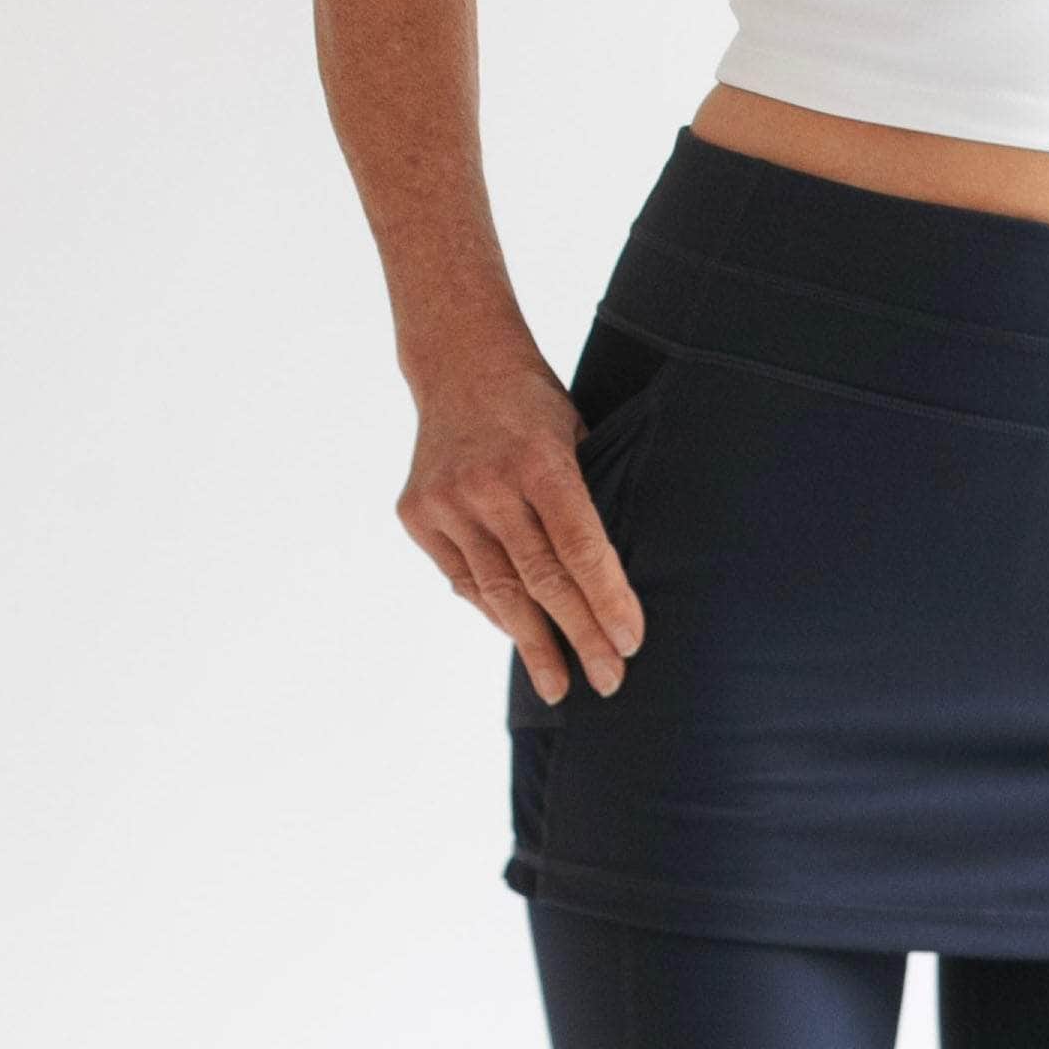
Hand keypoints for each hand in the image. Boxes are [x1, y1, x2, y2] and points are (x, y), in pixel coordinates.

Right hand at [400, 357, 647, 704]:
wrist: (460, 364)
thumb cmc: (536, 409)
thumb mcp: (577, 437)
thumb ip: (588, 503)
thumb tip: (614, 587)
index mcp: (540, 460)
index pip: (580, 547)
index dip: (607, 600)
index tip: (632, 642)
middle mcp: (488, 484)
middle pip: (542, 580)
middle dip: (580, 636)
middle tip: (611, 680)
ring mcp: (446, 501)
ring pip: (497, 591)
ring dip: (533, 644)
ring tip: (561, 684)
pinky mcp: (416, 513)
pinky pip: (462, 579)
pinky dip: (494, 610)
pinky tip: (520, 636)